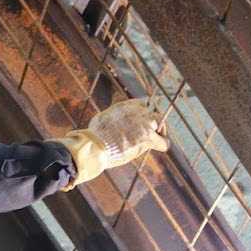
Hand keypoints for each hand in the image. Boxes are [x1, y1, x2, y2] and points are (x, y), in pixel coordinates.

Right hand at [51, 98, 169, 188]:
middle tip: (149, 132)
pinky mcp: (148, 138)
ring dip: (157, 132)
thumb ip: (109, 120)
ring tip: (152, 140)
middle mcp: (138, 111)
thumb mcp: (100, 122)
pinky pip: (163, 141)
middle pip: (154, 112)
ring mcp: (145, 124)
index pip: (144, 103)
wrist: (93, 146)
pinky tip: (159, 147)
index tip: (141, 122)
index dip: (144, 113)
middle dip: (152, 122)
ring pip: (160, 124)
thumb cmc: (91, 138)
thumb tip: (87, 129)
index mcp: (126, 105)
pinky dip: (162, 144)